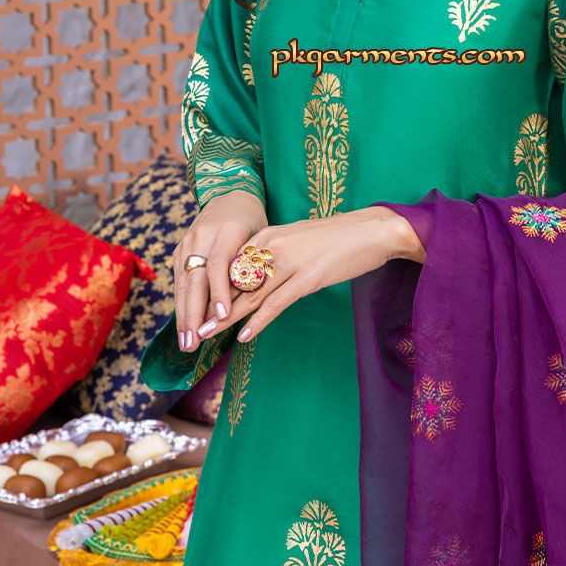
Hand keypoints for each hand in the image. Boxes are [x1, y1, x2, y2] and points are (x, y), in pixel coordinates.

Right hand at [173, 190, 266, 350]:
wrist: (232, 195)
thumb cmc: (254, 223)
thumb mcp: (259, 237)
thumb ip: (253, 264)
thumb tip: (254, 300)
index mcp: (227, 230)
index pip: (218, 264)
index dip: (219, 291)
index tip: (222, 316)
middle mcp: (202, 235)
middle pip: (195, 278)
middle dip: (193, 313)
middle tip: (195, 342)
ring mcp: (188, 242)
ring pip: (183, 283)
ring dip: (183, 315)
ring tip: (186, 342)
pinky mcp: (180, 249)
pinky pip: (179, 280)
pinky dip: (181, 304)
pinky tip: (184, 326)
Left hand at [181, 205, 423, 350]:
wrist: (372, 230)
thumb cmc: (338, 237)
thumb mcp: (298, 240)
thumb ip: (275, 256)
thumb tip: (256, 278)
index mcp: (268, 235)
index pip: (231, 266)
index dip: (213, 290)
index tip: (198, 308)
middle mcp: (273, 246)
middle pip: (235, 282)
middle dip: (213, 307)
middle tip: (193, 328)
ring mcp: (290, 261)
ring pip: (250, 295)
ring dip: (226, 318)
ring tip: (207, 335)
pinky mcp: (307, 277)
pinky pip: (276, 303)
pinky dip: (259, 321)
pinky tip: (245, 336)